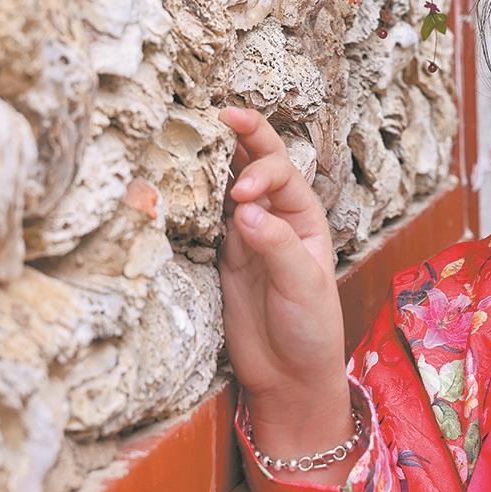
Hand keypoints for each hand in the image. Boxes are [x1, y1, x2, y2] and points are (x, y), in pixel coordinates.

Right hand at [215, 105, 350, 446]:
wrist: (289, 377)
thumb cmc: (311, 330)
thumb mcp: (302, 287)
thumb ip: (276, 246)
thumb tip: (244, 210)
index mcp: (307, 217)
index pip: (283, 174)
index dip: (261, 170)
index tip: (241, 193)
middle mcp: (278, 217)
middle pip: (260, 163)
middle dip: (245, 136)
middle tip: (222, 114)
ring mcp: (248, 234)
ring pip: (229, 184)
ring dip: (216, 159)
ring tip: (195, 133)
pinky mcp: (223, 255)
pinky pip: (208, 216)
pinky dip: (196, 196)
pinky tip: (180, 178)